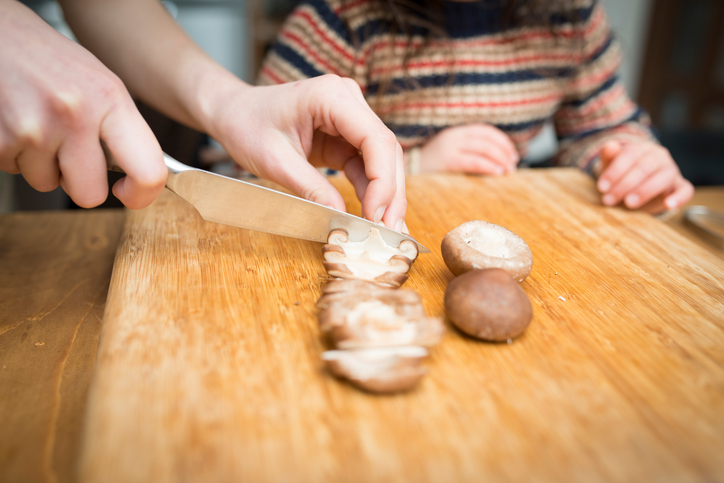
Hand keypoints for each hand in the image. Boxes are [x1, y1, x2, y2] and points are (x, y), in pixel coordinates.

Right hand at [0, 1, 165, 208]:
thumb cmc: (46, 57)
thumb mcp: (99, 83)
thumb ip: (119, 128)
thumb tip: (138, 175)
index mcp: (109, 99)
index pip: (147, 170)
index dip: (141, 195)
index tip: (130, 194)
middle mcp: (75, 115)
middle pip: (90, 195)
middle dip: (80, 183)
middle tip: (71, 156)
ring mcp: (34, 129)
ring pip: (47, 183)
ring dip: (42, 164)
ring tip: (36, 123)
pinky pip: (14, 170)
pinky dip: (15, 154)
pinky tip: (16, 121)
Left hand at [205, 75, 406, 231]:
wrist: (233, 113)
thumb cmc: (247, 126)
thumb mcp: (275, 161)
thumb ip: (310, 188)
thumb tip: (341, 218)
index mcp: (332, 97)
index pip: (375, 139)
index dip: (383, 180)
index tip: (377, 215)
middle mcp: (348, 102)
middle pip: (386, 150)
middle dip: (390, 193)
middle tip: (390, 231)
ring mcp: (350, 119)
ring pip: (382, 161)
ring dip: (385, 195)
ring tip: (386, 230)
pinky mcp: (345, 137)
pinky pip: (366, 166)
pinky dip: (371, 192)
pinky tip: (373, 217)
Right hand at [417, 124, 518, 174]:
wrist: (406, 170)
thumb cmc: (432, 165)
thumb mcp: (451, 152)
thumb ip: (468, 151)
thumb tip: (497, 159)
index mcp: (457, 132)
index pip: (486, 130)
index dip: (503, 141)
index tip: (513, 154)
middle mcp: (454, 136)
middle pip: (487, 139)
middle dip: (504, 151)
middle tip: (513, 164)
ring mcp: (450, 147)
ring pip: (484, 148)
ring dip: (500, 159)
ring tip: (507, 170)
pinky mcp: (447, 160)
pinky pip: (473, 161)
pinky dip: (488, 166)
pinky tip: (496, 172)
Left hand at [596, 140, 692, 212]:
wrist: (637, 188)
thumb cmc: (622, 176)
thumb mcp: (612, 167)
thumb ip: (610, 157)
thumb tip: (609, 146)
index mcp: (641, 149)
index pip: (629, 156)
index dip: (614, 172)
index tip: (601, 187)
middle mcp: (659, 157)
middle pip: (644, 167)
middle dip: (625, 184)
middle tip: (609, 200)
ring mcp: (672, 171)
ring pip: (663, 177)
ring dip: (644, 191)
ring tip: (628, 203)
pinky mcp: (681, 186)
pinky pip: (685, 190)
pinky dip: (679, 197)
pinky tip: (668, 205)